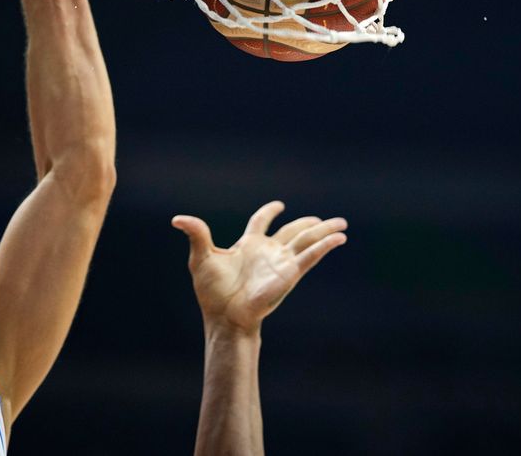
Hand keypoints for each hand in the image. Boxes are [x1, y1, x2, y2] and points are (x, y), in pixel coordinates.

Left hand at [172, 201, 346, 333]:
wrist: (225, 316)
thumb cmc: (212, 292)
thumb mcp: (202, 258)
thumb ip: (197, 234)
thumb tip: (177, 219)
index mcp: (248, 245)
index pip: (261, 223)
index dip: (268, 213)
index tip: (278, 205)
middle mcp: (267, 252)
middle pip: (293, 231)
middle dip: (310, 223)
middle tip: (325, 217)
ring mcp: (281, 262)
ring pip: (306, 240)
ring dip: (324, 230)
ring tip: (342, 224)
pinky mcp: (290, 273)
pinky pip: (310, 256)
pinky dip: (324, 246)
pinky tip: (338, 239)